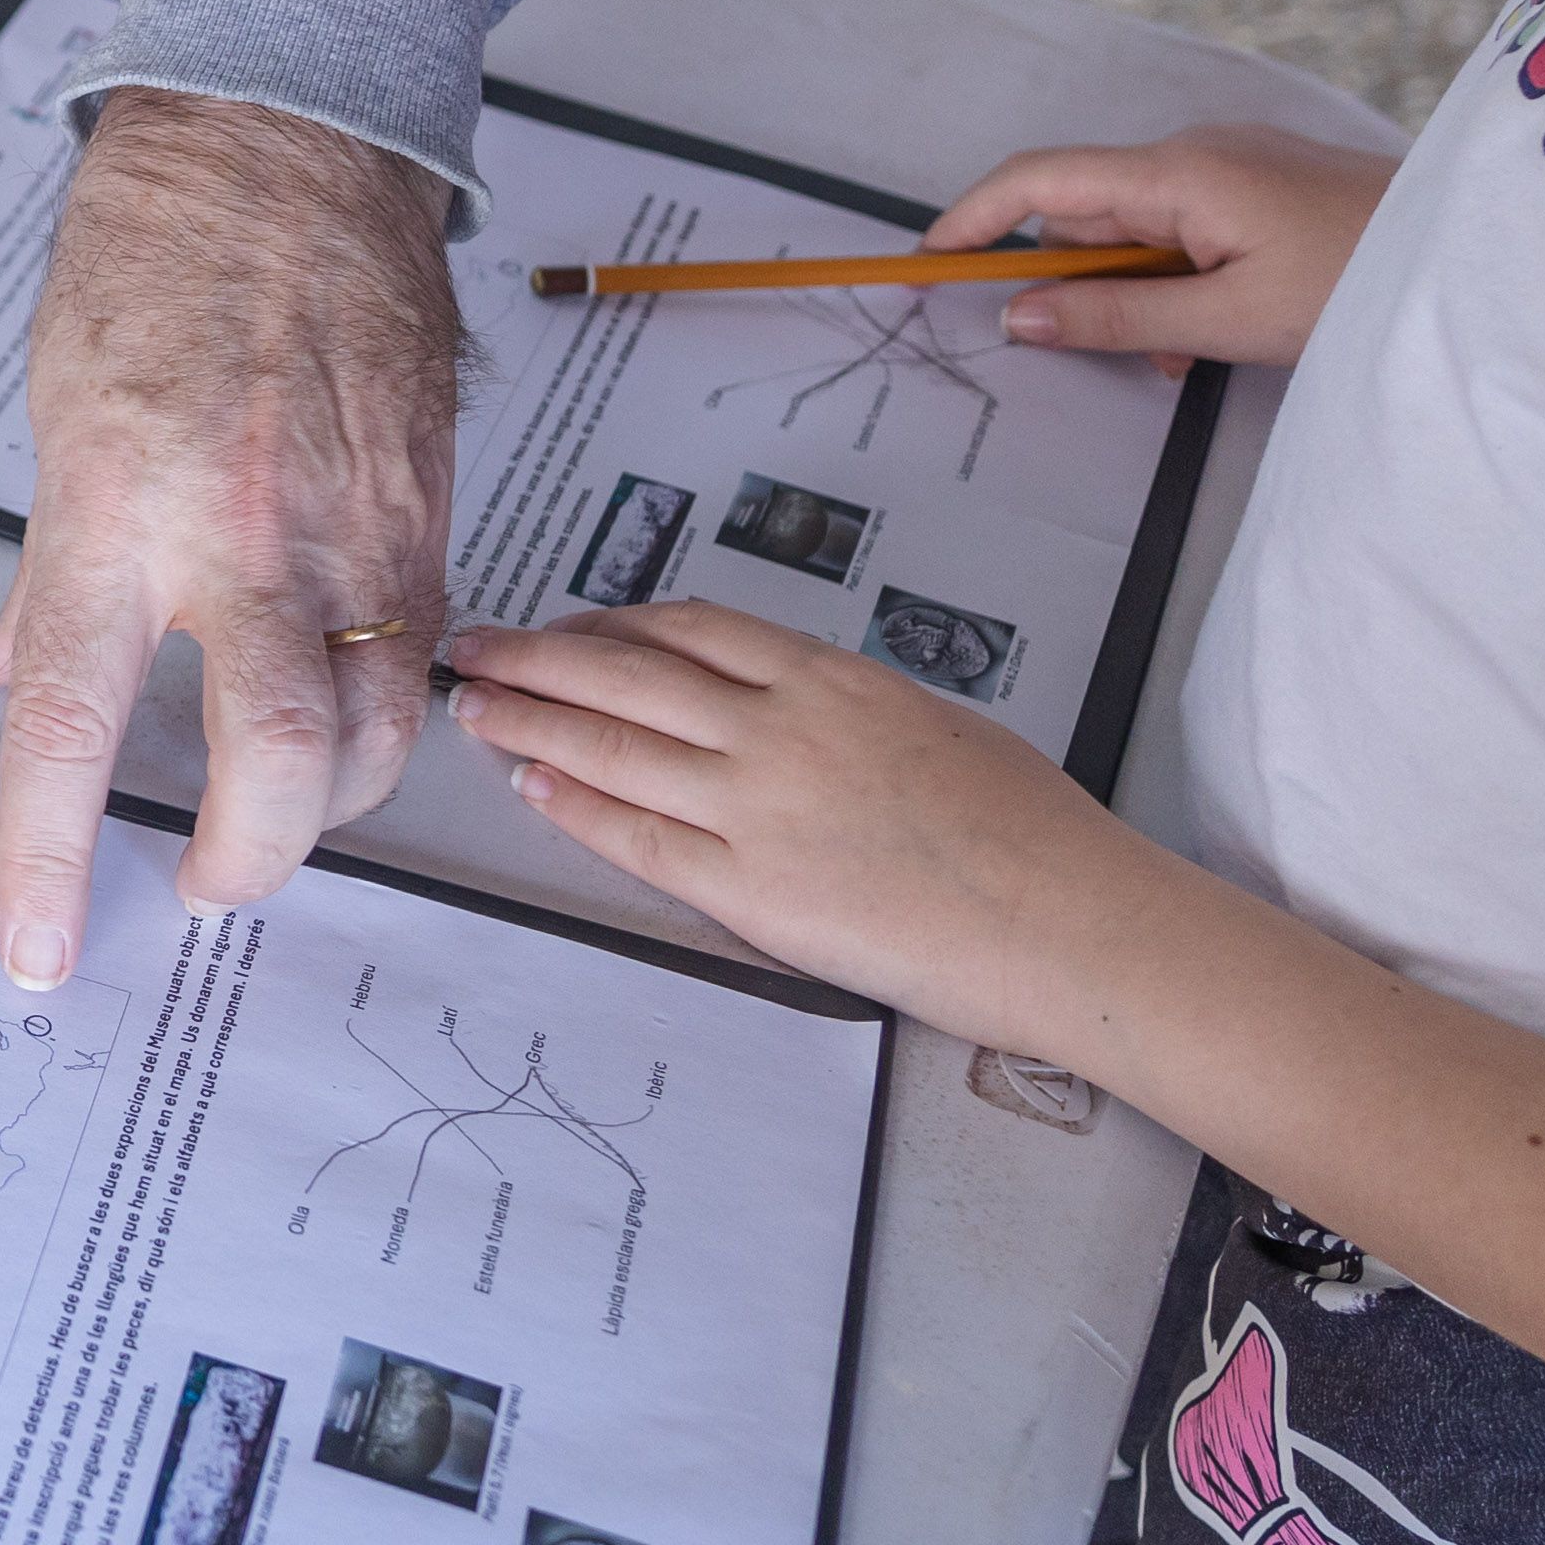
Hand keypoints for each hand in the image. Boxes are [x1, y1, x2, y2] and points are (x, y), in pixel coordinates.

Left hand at [0, 89, 460, 986]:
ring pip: (381, 736)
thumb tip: (10, 681)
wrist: (286, 146)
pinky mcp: (430, 509)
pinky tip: (344, 709)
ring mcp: (354, 528)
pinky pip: (422, 657)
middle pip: (279, 768)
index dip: (52, 856)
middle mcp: (242, 536)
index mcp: (117, 514)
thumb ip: (47, 576)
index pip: (73, 727)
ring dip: (330, 805)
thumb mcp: (56, 420)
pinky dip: (386, 712)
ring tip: (279, 809)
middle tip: (203, 882)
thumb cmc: (155, 259)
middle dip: (248, 866)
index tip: (41, 948)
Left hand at [437, 599, 1177, 1051]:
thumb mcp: (936, 727)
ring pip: (613, 747)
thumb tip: (796, 710)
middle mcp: (781, 729)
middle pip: (625, 673)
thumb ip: (850, 713)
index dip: (613, 624)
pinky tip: (531, 787)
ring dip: (529, 723)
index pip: (690, 629)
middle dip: (537, 656)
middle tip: (475, 647)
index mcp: (832, 680)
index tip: (569, 626)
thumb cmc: (1031, 830)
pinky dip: (573, 805)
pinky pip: (636, 839)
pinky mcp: (750, 891)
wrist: (1069, 920)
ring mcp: (758, 808)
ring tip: (474, 708)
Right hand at [922, 124, 1397, 372]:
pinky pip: (1181, 227)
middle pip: (1086, 213)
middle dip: (1083, 283)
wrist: (1464, 253)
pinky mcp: (1255, 181)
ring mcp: (1227, 162)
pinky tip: (1221, 324)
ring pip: (1135, 229)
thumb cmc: (1358, 280)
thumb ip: (1119, 318)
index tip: (929, 264)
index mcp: (1177, 172)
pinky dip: (1178, 278)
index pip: (1040, 181)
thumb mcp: (1229, 320)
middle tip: (1127, 350)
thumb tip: (1021, 316)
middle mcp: (1192, 151)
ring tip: (1195, 348)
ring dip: (1139, 290)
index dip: (974, 219)